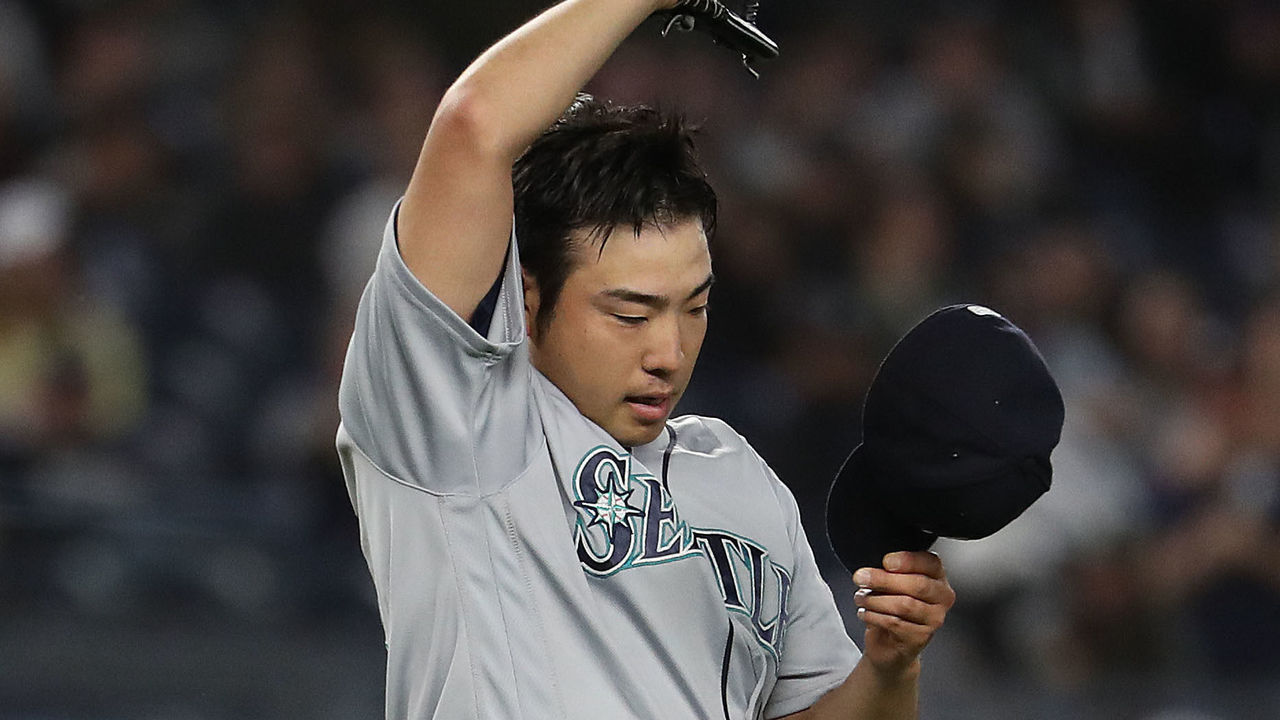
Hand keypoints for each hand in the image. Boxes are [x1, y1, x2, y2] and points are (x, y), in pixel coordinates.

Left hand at [852, 551, 954, 679]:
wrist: (891, 643)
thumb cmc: (892, 605)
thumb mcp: (892, 582)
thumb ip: (891, 571)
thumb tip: (873, 569)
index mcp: (937, 577)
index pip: (930, 563)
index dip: (908, 561)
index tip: (886, 561)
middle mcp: (942, 597)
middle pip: (918, 585)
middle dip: (884, 579)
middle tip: (861, 577)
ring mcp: (934, 618)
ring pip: (904, 605)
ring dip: (875, 600)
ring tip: (860, 598)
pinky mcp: (921, 636)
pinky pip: (895, 623)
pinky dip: (874, 616)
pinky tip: (865, 613)